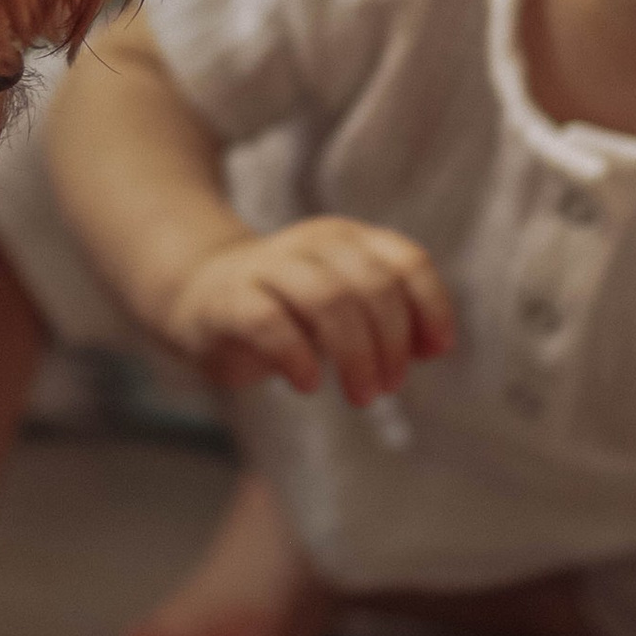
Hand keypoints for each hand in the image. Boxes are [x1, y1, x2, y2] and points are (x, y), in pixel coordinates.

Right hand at [157, 221, 453, 404]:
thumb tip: (435, 346)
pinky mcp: (231, 299)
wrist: (200, 296)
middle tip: (387, 387)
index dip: (431, 307)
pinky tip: (308, 383)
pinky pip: (270, 322)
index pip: (407, 261)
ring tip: (361, 395)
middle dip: (391, 344)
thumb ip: (391, 322)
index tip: (434, 352)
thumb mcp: (346, 309)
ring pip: (328, 299)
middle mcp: (312, 244)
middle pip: (373, 285)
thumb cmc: (287, 309)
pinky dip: (298, 357)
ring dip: (356, 355)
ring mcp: (268, 267)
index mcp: (348, 240)